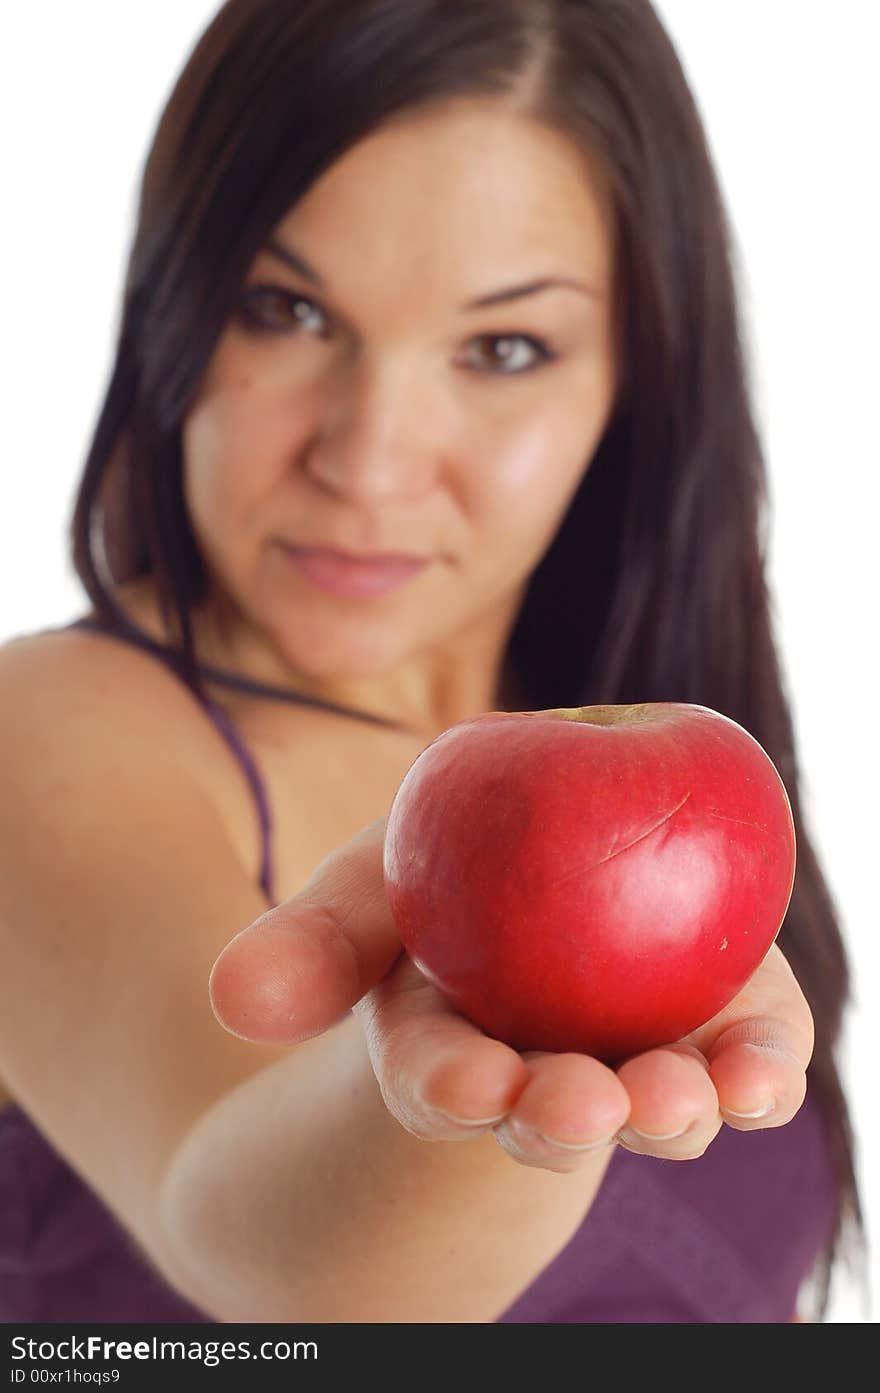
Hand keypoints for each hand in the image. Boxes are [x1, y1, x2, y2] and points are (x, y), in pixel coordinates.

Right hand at [209, 818, 813, 1173]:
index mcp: (454, 1045)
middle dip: (567, 1116)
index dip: (456, 1087)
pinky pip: (749, 1061)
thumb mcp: (372, 884)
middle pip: (554, 1111)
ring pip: (656, 1105)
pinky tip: (763, 1071)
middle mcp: (549, 1071)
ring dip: (671, 1111)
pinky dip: (761, 1071)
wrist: (555, 848)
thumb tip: (234, 999)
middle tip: (587, 1106)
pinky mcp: (722, 1030)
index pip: (444, 1079)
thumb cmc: (446, 870)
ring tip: (683, 1098)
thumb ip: (312, 940)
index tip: (475, 1083)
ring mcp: (638, 1058)